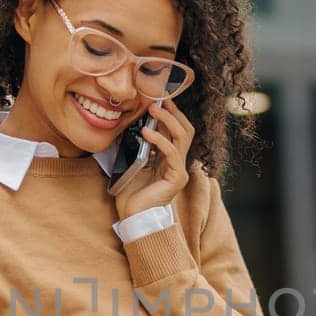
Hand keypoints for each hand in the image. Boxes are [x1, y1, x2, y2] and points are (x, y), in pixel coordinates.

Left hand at [113, 98, 193, 220]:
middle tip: (158, 98)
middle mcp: (178, 163)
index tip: (159, 97)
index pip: (177, 130)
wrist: (133, 218)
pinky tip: (146, 131)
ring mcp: (179, 170)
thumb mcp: (132, 162)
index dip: (171, 113)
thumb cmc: (130, 194)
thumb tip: (130, 123)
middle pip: (185, 129)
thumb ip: (137, 145)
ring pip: (182, 136)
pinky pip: (172, 152)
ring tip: (153, 109)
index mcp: (169, 159)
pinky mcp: (176, 177)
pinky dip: (159, 139)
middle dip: (173, 112)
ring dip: (168, 120)